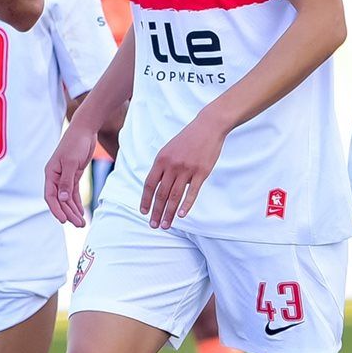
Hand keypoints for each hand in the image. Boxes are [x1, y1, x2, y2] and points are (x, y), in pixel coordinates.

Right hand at [46, 119, 98, 226]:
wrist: (85, 130)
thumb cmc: (76, 143)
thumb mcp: (71, 163)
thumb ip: (66, 181)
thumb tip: (62, 199)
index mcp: (50, 174)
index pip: (50, 196)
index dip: (56, 209)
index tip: (63, 221)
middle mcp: (56, 177)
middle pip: (60, 200)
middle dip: (68, 213)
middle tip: (79, 225)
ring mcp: (64, 177)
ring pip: (67, 198)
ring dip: (73, 210)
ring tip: (81, 223)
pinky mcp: (74, 175)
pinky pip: (73, 193)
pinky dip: (76, 202)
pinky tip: (80, 212)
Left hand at [140, 111, 229, 228]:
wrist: (208, 127)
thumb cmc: (188, 139)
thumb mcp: (169, 150)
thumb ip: (162, 167)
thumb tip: (157, 187)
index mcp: (161, 160)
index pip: (150, 184)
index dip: (145, 200)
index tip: (144, 213)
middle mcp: (172, 166)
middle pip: (161, 194)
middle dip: (156, 212)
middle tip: (154, 226)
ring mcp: (187, 169)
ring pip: (175, 196)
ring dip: (169, 213)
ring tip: (166, 225)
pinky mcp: (201, 172)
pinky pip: (192, 192)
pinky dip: (186, 205)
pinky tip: (181, 215)